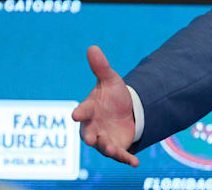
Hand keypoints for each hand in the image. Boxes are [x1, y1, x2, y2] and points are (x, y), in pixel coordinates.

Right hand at [71, 46, 139, 166]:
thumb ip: (101, 67)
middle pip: (89, 133)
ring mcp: (104, 138)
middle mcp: (93, 127)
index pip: (83, 111)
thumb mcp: (110, 80)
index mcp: (90, 110)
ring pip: (103, 146)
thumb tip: (93, 47)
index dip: (80, 112)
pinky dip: (126, 159)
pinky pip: (121, 155)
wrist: (126, 111)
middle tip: (90, 139)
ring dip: (107, 148)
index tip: (76, 114)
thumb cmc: (112, 96)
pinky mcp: (116, 147)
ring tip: (113, 150)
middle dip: (89, 136)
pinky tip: (135, 163)